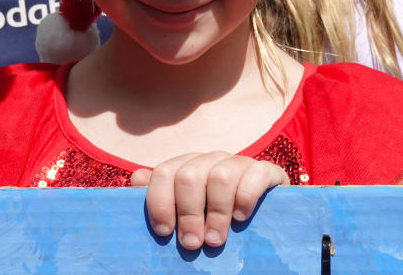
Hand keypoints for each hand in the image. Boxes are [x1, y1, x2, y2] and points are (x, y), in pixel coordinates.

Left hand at [131, 152, 288, 249]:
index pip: (164, 172)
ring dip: (216, 212)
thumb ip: (161, 196)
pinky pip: (255, 174)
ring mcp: (238, 162)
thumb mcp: (186, 210)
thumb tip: (136, 179)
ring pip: (220, 176)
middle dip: (188, 213)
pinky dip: (245, 198)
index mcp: (187, 166)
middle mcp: (211, 159)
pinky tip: (241, 218)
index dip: (160, 202)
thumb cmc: (215, 216)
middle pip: (190, 175)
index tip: (164, 232)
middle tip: (193, 244)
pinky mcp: (266, 170)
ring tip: (215, 240)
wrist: (264, 214)